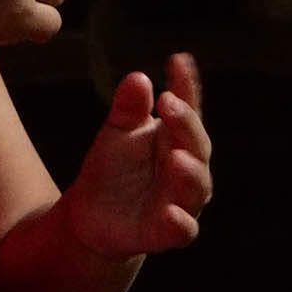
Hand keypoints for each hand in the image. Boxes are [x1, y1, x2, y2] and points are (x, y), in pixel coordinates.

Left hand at [62, 53, 211, 259]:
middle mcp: (188, 165)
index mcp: (176, 136)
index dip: (187, 84)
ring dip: (189, 172)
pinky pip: (183, 230)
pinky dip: (181, 223)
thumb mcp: (116, 133)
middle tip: (169, 105)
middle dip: (186, 124)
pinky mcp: (168, 231)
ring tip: (175, 156)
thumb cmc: (112, 167)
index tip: (178, 60)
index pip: (187, 107)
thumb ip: (128, 109)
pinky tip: (172, 213)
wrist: (93, 215)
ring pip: (197, 187)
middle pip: (198, 143)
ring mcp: (182, 199)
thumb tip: (138, 77)